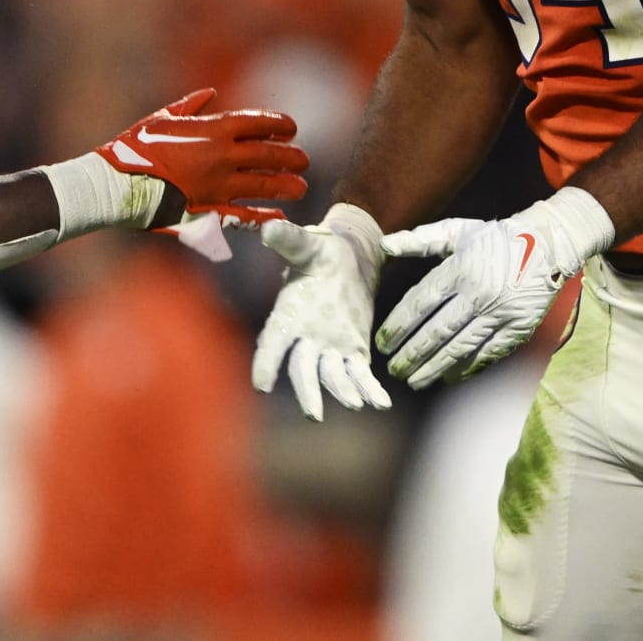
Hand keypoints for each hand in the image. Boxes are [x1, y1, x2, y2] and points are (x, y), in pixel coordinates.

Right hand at [96, 88, 308, 223]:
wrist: (118, 184)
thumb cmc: (136, 147)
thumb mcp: (163, 118)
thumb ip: (190, 106)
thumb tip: (209, 93)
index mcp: (213, 129)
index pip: (259, 122)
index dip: (280, 124)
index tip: (291, 128)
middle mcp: (223, 156)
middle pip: (269, 153)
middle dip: (291, 156)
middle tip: (304, 159)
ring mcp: (219, 185)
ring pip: (264, 184)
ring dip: (286, 184)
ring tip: (301, 185)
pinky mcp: (210, 210)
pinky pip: (245, 214)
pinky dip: (265, 216)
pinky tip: (281, 217)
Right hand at [252, 204, 390, 420]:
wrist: (347, 259)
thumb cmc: (321, 251)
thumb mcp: (307, 244)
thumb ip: (289, 240)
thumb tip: (269, 228)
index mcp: (288, 314)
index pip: (273, 343)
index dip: (266, 364)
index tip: (261, 386)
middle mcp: (306, 337)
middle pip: (303, 369)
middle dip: (308, 391)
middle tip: (314, 414)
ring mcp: (330, 347)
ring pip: (332, 375)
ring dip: (342, 391)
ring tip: (355, 404)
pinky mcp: (353, 351)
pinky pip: (359, 374)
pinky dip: (369, 389)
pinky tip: (381, 403)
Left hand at [376, 186, 613, 387]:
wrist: (548, 244)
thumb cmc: (496, 237)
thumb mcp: (457, 231)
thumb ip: (419, 240)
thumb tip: (384, 246)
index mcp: (460, 269)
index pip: (420, 304)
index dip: (399, 327)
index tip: (382, 344)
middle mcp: (478, 294)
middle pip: (437, 332)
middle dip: (412, 354)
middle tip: (392, 370)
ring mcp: (500, 314)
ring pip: (460, 347)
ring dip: (434, 367)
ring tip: (414, 380)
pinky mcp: (518, 328)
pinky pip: (488, 353)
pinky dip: (467, 368)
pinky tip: (449, 377)